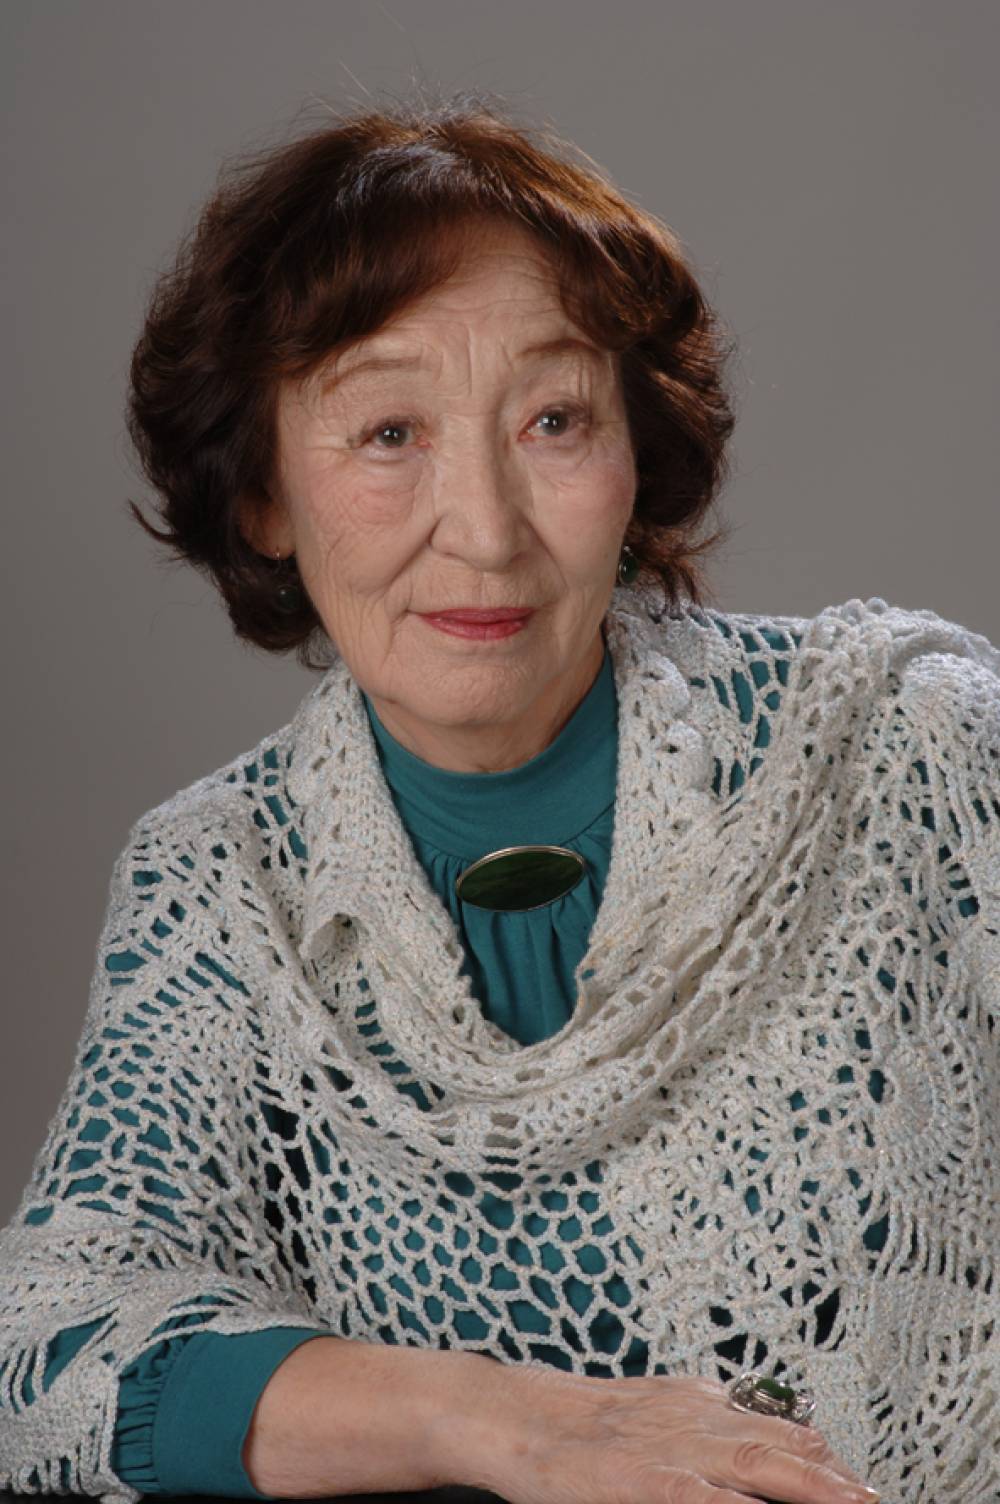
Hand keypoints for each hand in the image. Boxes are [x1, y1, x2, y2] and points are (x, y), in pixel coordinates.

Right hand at [447, 1365, 878, 1503]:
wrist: (511, 1415)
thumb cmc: (580, 1427)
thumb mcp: (654, 1411)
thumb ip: (709, 1420)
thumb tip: (771, 1431)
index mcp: (698, 1405)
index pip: (779, 1428)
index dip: (825, 1458)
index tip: (860, 1482)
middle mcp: (692, 1420)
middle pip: (779, 1444)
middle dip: (832, 1476)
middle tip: (873, 1498)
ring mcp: (667, 1449)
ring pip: (753, 1462)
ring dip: (806, 1484)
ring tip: (850, 1501)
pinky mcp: (637, 1480)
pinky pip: (694, 1492)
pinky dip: (726, 1500)